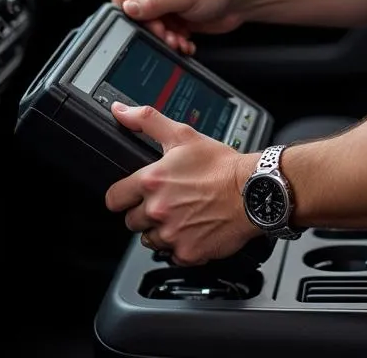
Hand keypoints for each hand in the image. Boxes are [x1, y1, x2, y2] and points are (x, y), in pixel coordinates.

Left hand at [105, 102, 260, 264]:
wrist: (253, 190)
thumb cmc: (221, 165)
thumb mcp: (183, 135)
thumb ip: (146, 120)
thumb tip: (120, 111)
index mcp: (152, 181)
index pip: (114, 199)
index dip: (123, 196)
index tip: (133, 195)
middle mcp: (158, 210)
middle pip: (132, 222)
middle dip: (145, 213)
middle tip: (168, 201)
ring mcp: (172, 234)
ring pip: (151, 240)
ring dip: (162, 230)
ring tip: (183, 214)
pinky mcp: (187, 253)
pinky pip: (173, 255)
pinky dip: (181, 245)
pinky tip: (194, 229)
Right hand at [110, 0, 243, 54]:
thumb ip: (153, 4)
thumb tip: (129, 9)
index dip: (128, 10)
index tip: (139, 24)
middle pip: (137, 11)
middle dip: (152, 27)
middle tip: (165, 35)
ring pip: (150, 25)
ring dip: (164, 37)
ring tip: (178, 40)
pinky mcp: (173, 13)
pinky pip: (163, 31)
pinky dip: (172, 39)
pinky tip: (183, 41)